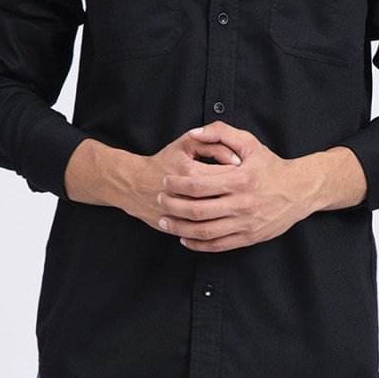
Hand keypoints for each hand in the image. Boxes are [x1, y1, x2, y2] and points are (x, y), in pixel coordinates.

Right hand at [119, 126, 242, 233]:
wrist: (133, 184)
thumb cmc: (164, 161)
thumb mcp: (186, 144)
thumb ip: (213, 142)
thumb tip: (236, 159)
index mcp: (192, 172)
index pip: (227, 175)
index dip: (240, 174)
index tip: (245, 172)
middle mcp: (188, 196)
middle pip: (224, 198)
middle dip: (238, 195)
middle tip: (244, 190)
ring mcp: (183, 215)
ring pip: (216, 220)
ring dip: (229, 214)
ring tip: (234, 204)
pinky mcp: (180, 228)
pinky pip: (204, 235)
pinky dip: (217, 229)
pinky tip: (222, 219)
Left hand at [156, 121, 319, 251]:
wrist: (300, 191)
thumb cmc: (271, 166)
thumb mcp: (250, 143)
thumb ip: (221, 133)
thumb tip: (195, 133)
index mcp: (240, 180)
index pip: (200, 185)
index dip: (178, 184)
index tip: (166, 181)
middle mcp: (241, 204)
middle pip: (198, 210)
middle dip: (173, 206)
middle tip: (159, 200)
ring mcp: (245, 223)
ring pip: (205, 231)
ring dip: (180, 228)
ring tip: (165, 221)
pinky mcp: (248, 238)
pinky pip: (218, 245)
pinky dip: (198, 244)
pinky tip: (185, 238)